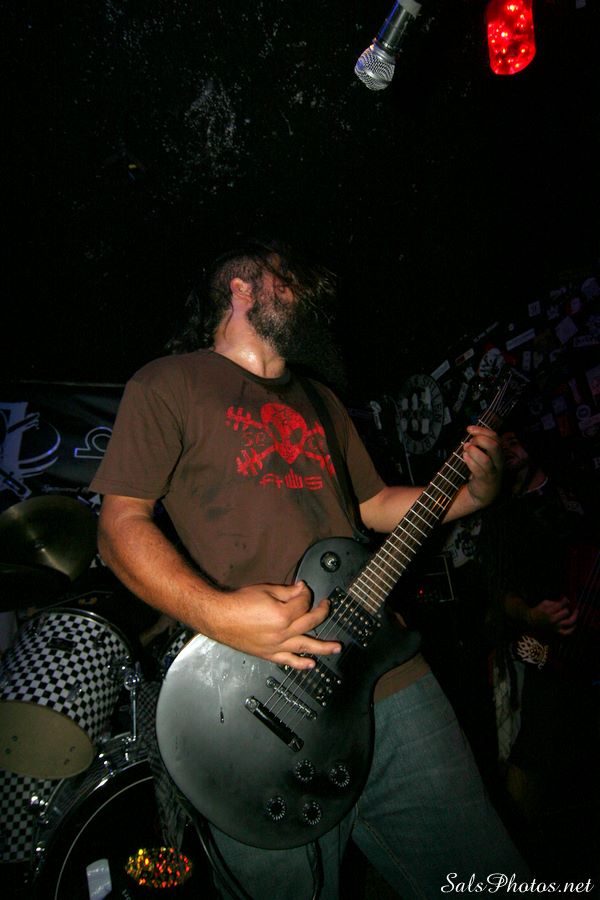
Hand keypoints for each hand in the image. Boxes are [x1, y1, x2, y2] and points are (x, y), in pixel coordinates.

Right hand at [216, 581, 341, 669]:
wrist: (219, 617)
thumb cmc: (237, 603)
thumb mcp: (265, 590)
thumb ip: (287, 591)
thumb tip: (301, 589)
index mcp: (282, 615)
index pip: (304, 603)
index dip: (306, 593)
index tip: (303, 589)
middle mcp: (282, 633)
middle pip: (310, 623)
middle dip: (321, 613)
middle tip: (326, 607)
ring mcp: (276, 646)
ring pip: (305, 646)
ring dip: (323, 647)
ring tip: (336, 648)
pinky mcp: (268, 654)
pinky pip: (288, 661)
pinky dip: (300, 664)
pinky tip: (310, 664)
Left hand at [463, 425, 502, 508]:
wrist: (484, 493)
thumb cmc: (482, 471)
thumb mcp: (485, 455)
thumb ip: (480, 444)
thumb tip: (471, 431)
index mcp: (499, 453)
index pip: (495, 437)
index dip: (482, 430)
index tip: (469, 429)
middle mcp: (499, 462)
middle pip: (495, 446)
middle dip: (480, 440)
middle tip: (470, 442)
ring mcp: (493, 472)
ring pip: (485, 460)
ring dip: (473, 451)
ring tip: (466, 449)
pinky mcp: (484, 481)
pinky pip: (478, 470)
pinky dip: (470, 461)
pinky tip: (464, 457)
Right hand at [527, 596, 577, 635]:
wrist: (530, 622)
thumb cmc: (537, 611)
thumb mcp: (544, 603)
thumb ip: (554, 602)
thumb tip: (563, 601)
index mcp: (549, 612)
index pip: (561, 605)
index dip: (565, 601)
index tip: (565, 599)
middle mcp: (553, 620)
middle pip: (566, 613)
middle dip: (567, 608)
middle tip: (567, 606)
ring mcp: (555, 627)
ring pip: (569, 622)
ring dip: (574, 616)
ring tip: (576, 611)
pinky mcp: (556, 632)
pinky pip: (566, 632)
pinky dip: (572, 629)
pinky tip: (575, 625)